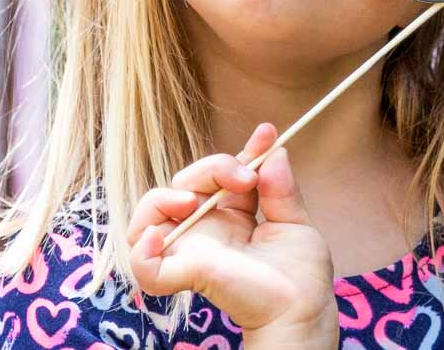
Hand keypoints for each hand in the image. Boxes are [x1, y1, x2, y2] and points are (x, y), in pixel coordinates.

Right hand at [128, 123, 338, 344]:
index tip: (266, 133)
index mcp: (230, 216)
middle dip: (210, 168)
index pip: (219, 175)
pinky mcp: (180, 273)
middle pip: (183, 184)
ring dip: (162, 198)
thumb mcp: (295, 223)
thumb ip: (281, 188)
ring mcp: (189, 249)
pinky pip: (141, 263)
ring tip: (191, 202)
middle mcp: (205, 229)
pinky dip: (142, 248)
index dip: (237, 153)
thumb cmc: (300, 277)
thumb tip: (275, 149)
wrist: (301, 310)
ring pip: (148, 215)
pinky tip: (162, 236)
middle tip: (245, 177)